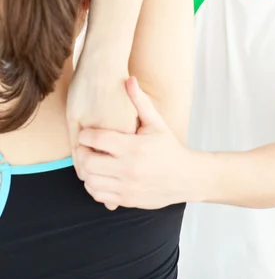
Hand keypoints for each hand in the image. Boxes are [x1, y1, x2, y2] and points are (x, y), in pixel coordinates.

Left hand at [77, 77, 193, 208]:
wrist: (186, 177)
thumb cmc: (169, 147)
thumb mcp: (156, 122)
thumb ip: (140, 101)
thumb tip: (129, 78)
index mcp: (134, 147)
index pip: (97, 139)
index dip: (86, 134)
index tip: (87, 133)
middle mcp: (129, 168)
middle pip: (88, 162)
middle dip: (82, 153)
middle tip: (86, 148)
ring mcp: (127, 187)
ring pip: (90, 181)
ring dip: (86, 171)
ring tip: (93, 161)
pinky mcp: (126, 200)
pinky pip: (98, 195)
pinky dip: (93, 186)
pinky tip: (100, 176)